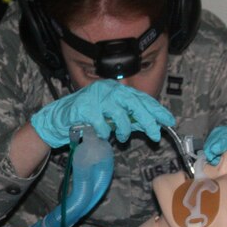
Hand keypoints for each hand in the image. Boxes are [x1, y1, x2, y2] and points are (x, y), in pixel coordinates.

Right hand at [31, 80, 175, 147]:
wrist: (58, 120)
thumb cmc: (87, 118)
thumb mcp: (112, 118)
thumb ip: (129, 119)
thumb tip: (150, 125)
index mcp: (116, 89)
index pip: (141, 97)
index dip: (156, 109)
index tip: (168, 120)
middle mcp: (108, 89)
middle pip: (134, 103)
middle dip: (148, 120)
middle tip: (155, 135)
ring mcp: (96, 97)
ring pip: (120, 114)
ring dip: (124, 129)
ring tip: (122, 137)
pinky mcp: (85, 107)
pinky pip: (102, 123)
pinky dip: (105, 132)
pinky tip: (101, 134)